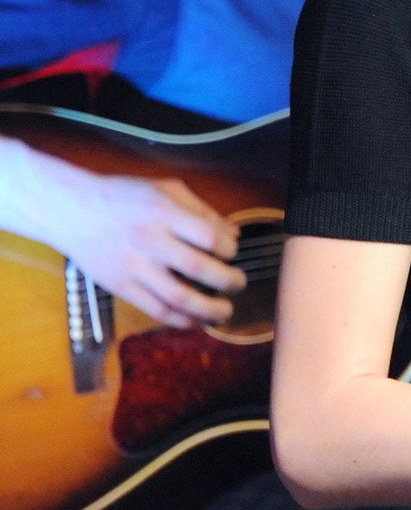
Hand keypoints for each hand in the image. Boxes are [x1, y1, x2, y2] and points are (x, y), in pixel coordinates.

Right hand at [53, 166, 244, 327]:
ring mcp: (134, 266)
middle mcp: (150, 241)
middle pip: (198, 268)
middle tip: (239, 283)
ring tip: (225, 311)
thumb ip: (202, 211)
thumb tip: (234, 236)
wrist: (72, 210)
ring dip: (209, 309)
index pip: (210, 237)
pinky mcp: (120, 286)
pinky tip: (195, 320)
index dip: (230, 249)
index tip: (231, 252)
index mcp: (165, 213)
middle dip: (228, 281)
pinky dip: (180, 319)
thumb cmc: (125, 195)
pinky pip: (155, 310)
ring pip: (178, 297)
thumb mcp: (166, 189)